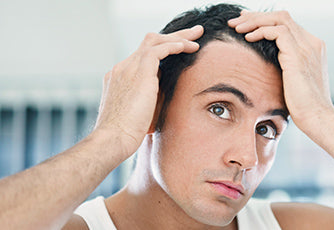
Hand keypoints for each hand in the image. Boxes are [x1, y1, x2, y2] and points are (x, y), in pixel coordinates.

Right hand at [94, 25, 202, 153]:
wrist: (113, 139)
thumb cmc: (128, 134)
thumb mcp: (143, 112)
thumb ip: (154, 98)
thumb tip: (171, 92)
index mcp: (120, 77)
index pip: (143, 55)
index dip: (164, 50)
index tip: (181, 49)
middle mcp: (122, 68)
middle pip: (149, 41)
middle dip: (174, 36)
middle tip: (195, 33)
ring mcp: (128, 68)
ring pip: (155, 41)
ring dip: (179, 37)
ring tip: (198, 37)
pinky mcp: (138, 72)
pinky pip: (159, 49)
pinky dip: (175, 46)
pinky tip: (189, 47)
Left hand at [228, 10, 333, 131]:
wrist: (317, 118)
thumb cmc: (305, 107)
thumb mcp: (295, 81)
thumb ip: (287, 67)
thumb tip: (268, 65)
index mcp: (313, 47)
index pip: (287, 24)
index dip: (265, 21)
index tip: (246, 25)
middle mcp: (312, 43)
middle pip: (282, 16)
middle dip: (256, 16)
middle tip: (236, 21)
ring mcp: (307, 47)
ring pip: (278, 19)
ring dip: (254, 21)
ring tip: (236, 27)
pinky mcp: (298, 55)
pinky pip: (276, 31)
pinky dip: (260, 31)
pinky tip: (248, 38)